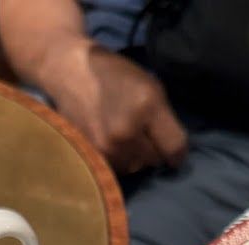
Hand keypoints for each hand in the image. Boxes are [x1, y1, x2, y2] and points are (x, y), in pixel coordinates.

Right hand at [38, 40, 187, 172]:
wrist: (71, 72)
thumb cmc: (116, 75)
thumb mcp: (151, 87)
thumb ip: (167, 121)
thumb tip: (177, 156)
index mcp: (147, 108)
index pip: (175, 149)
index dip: (178, 151)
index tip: (172, 147)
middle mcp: (126, 132)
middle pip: (155, 161)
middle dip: (153, 149)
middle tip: (140, 131)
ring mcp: (107, 147)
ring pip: (135, 168)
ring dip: (135, 157)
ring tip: (123, 135)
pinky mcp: (91, 155)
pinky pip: (117, 169)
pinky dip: (118, 159)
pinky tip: (111, 141)